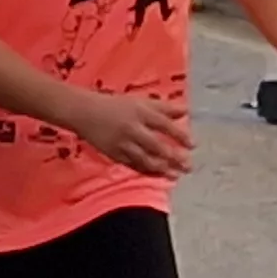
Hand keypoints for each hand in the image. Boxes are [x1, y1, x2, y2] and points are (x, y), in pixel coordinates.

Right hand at [72, 93, 193, 178]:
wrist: (83, 112)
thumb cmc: (114, 105)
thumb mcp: (139, 102)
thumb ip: (163, 107)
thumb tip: (185, 111)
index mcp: (140, 113)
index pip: (164, 125)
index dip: (180, 135)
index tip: (193, 145)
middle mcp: (132, 129)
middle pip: (156, 145)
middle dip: (174, 157)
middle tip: (188, 166)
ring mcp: (122, 143)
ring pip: (145, 159)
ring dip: (162, 168)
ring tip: (175, 175)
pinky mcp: (114, 154)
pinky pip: (133, 165)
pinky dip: (146, 171)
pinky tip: (158, 175)